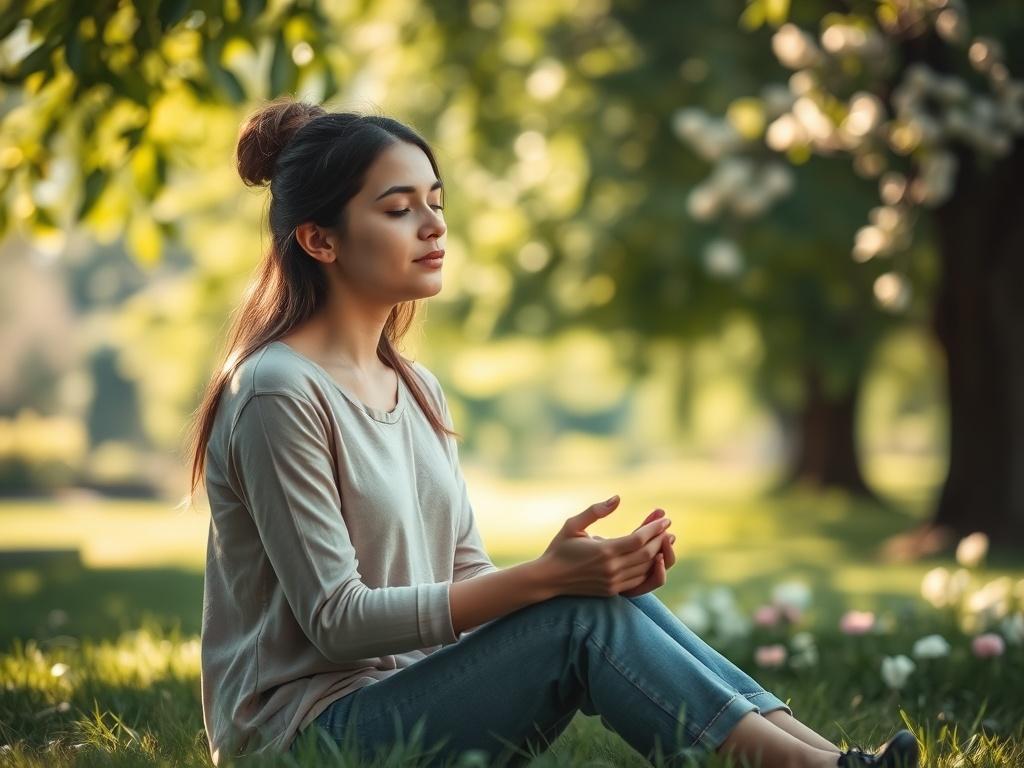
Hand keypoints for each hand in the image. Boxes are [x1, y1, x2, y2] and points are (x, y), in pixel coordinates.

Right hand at [538, 495, 671, 597]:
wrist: (548, 579)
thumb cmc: (560, 547)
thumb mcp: (573, 524)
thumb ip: (595, 510)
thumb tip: (617, 498)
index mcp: (604, 551)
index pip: (639, 539)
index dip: (654, 528)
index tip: (665, 518)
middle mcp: (612, 569)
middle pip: (647, 553)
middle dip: (660, 539)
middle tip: (668, 528)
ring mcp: (613, 582)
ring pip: (646, 568)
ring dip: (659, 553)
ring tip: (666, 540)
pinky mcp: (613, 591)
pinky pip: (639, 581)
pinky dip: (650, 569)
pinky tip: (655, 557)